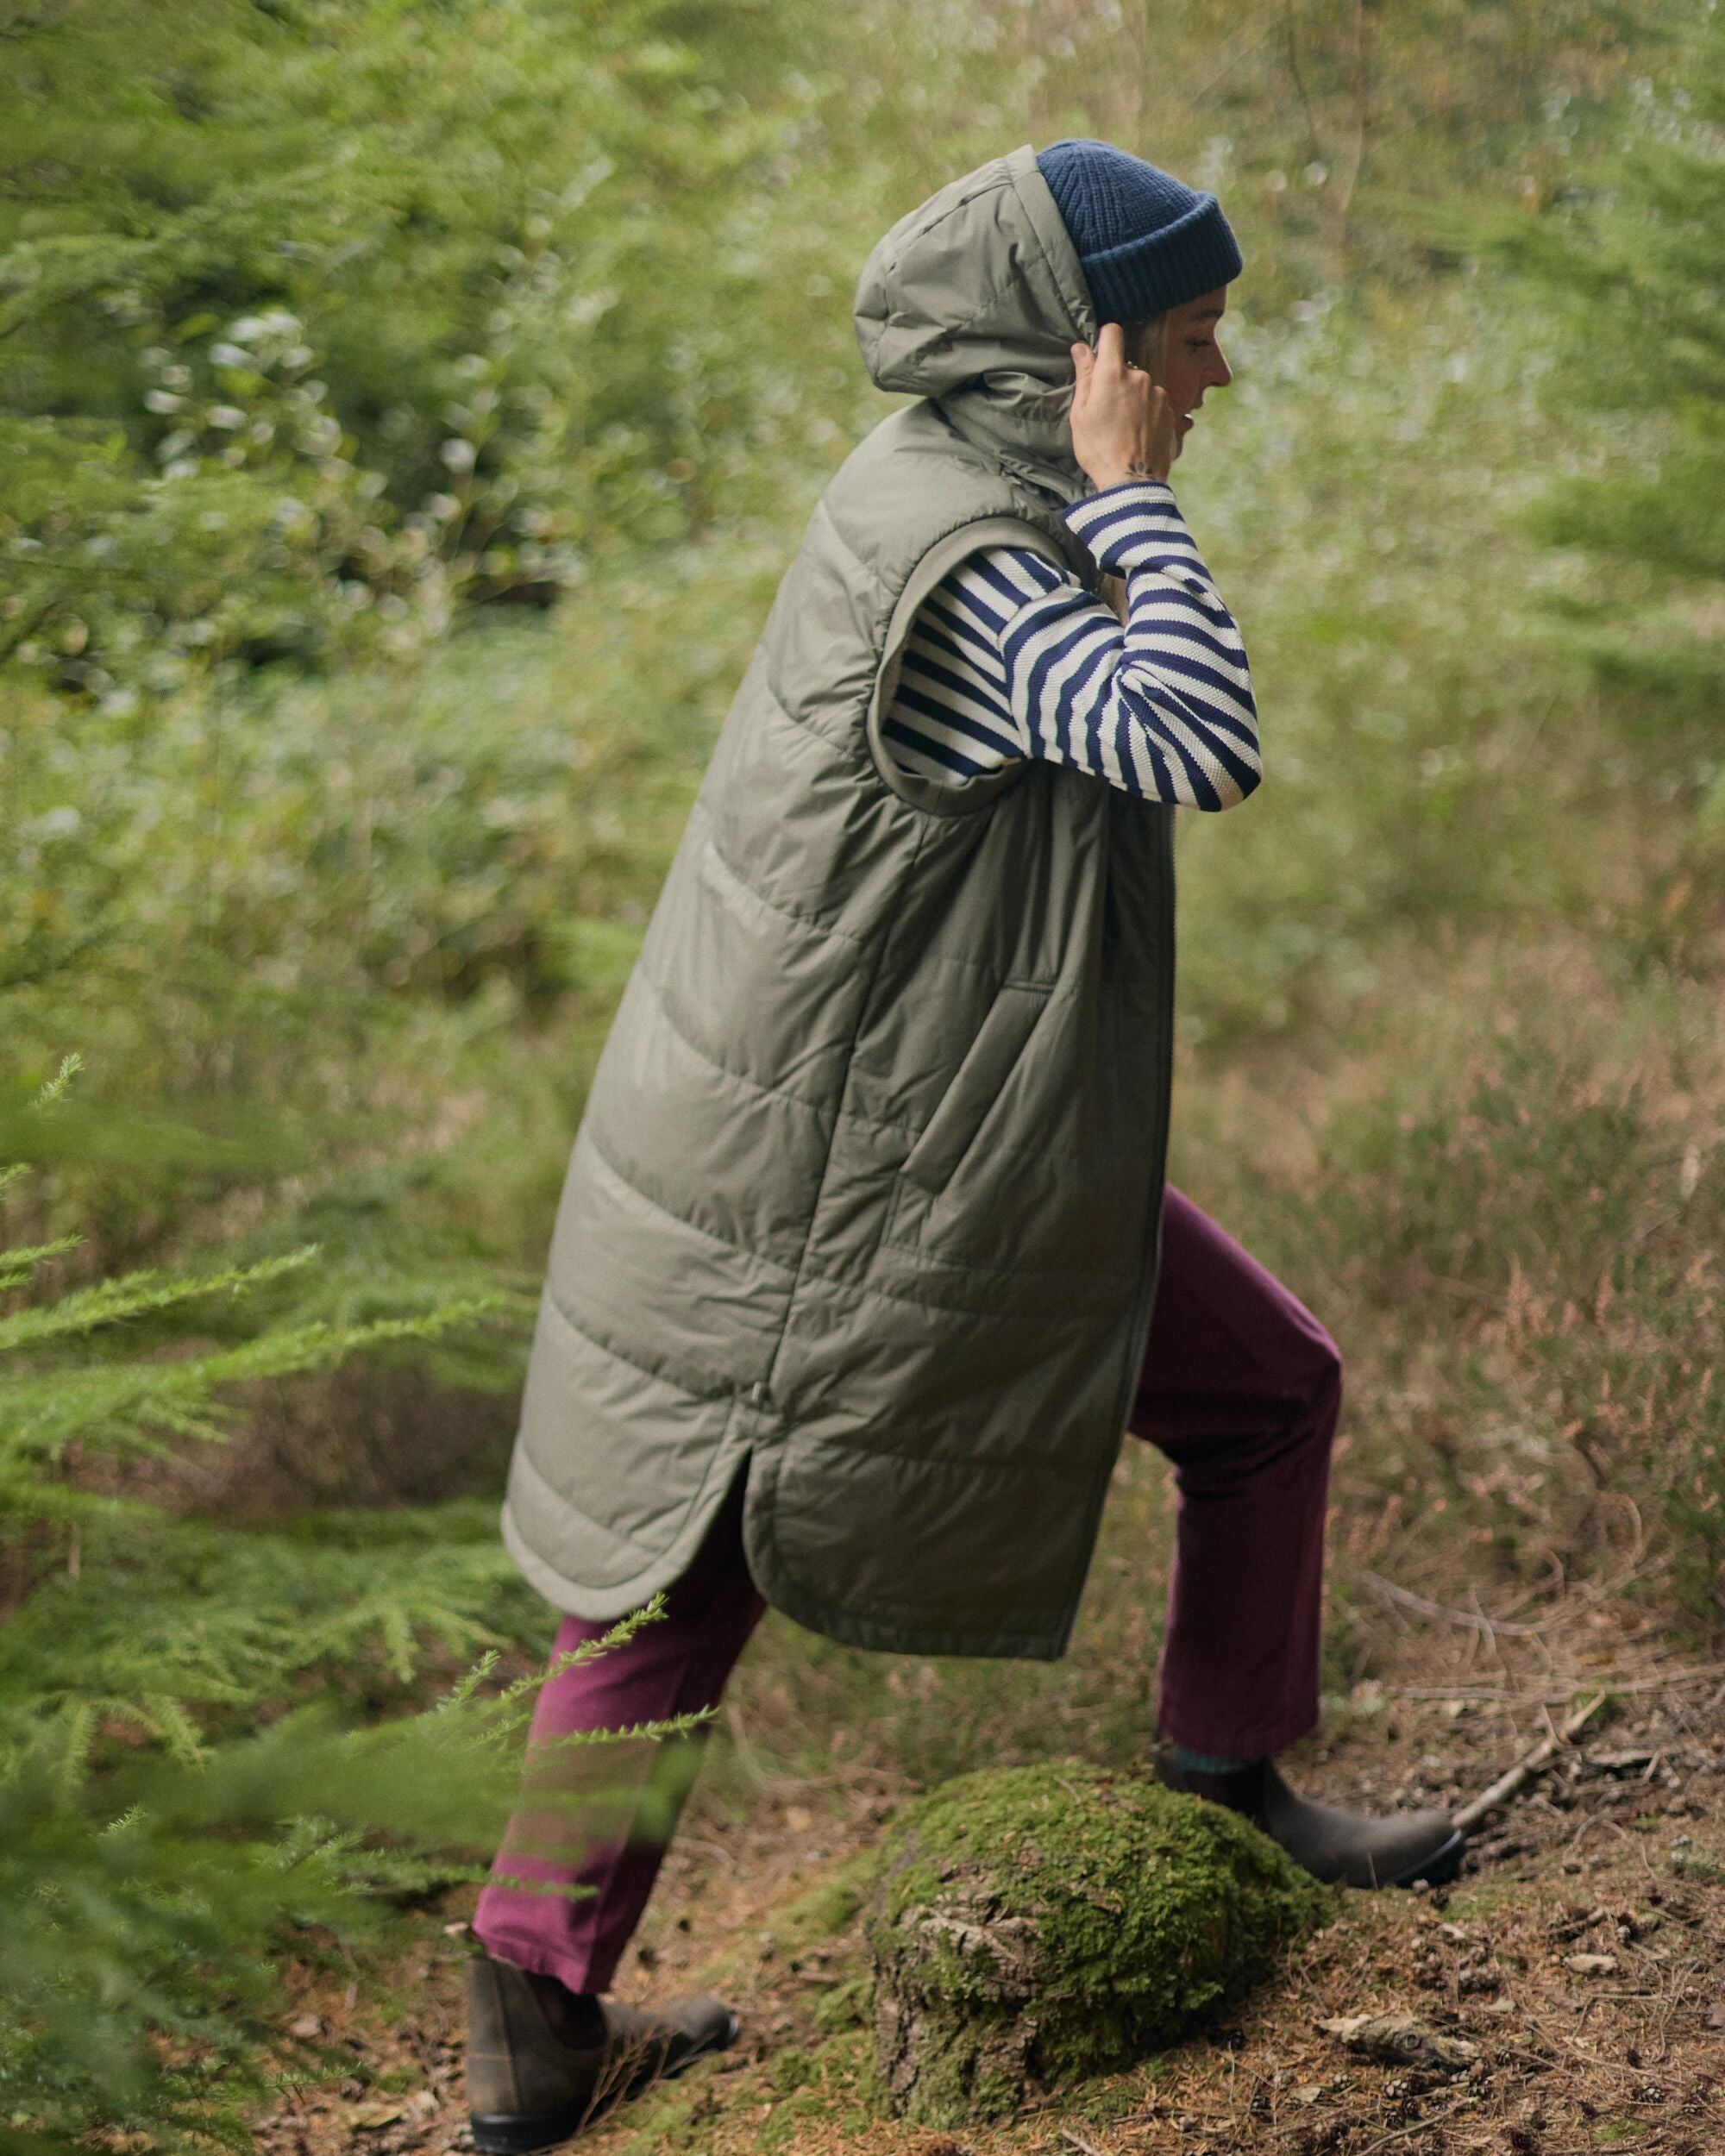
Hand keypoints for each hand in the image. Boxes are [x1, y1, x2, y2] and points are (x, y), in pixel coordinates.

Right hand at [1068, 322, 1180, 489]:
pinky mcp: (1169, 410)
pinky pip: (1154, 402)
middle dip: (1116, 380)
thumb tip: (1081, 348)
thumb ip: (1084, 376)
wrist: (1131, 482)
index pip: (1112, 333)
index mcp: (1112, 374)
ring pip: (1140, 386)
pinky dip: (1146, 412)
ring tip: (1123, 427)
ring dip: (1132, 398)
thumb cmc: (1099, 450)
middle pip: (1126, 366)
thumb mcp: (1080, 414)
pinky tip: (1137, 434)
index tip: (1099, 354)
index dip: (1105, 339)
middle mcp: (1139, 376)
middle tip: (1106, 411)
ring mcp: (1157, 393)